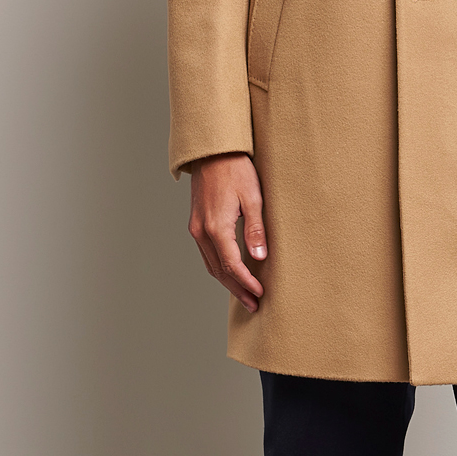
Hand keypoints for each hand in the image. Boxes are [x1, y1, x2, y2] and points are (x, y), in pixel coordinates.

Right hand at [188, 152, 267, 312]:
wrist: (212, 152)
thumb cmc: (236, 170)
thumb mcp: (252, 197)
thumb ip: (255, 229)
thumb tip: (259, 257)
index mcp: (216, 227)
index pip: (232, 265)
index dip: (246, 282)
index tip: (260, 293)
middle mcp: (201, 231)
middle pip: (219, 270)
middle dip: (237, 289)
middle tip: (254, 304)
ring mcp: (196, 228)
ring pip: (210, 264)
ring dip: (227, 281)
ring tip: (244, 294)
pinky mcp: (196, 223)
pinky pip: (206, 253)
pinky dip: (219, 267)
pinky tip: (230, 271)